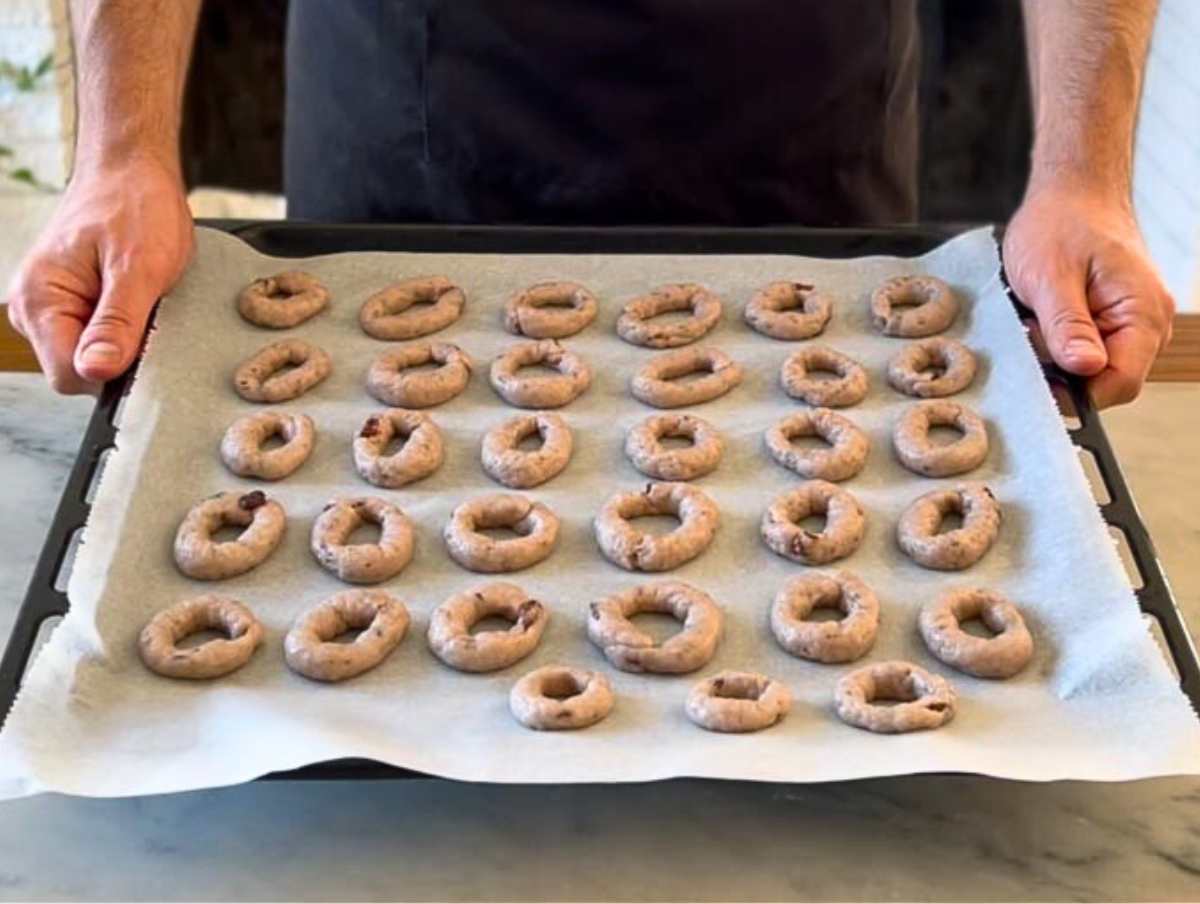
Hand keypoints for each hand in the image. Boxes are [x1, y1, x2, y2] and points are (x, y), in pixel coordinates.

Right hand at [5, 156, 193, 392]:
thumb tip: (95, 370)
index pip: (69, 376)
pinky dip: (124, 328)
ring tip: (140, 299)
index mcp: (38, 301)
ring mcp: (49, 308)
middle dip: (120, 355)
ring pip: (90, 357)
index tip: (144, 344)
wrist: (131, 171)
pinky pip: (97, 338)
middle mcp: (32, 308)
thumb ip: (117, 323)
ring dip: (124, 340)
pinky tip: (136, 300)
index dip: (112, 373)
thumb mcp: (139, 268)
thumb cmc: (135, 207)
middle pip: (78, 371)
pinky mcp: (69, 305)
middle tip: (148, 313)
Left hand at [1003, 183, 1174, 407]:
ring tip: (1036, 319)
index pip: (1120, 383)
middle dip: (1062, 371)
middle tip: (1031, 334)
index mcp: (1143, 315)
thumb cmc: (1061, 223)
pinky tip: (1041, 319)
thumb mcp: (1050, 276)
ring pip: (1092, 368)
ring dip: (1057, 355)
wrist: (1071, 191)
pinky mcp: (1112, 320)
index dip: (1078, 393)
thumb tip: (1085, 370)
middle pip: (1106, 381)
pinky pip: (1086, 349)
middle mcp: (1148, 324)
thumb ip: (1068, 326)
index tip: (1038, 380)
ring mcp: (1132, 323)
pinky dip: (1058, 342)